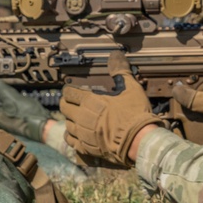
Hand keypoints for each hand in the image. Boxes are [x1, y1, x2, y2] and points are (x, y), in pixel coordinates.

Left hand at [60, 51, 163, 166]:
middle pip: (64, 108)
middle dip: (67, 103)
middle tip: (73, 103)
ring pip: (67, 124)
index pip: (69, 93)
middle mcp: (81, 117)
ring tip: (77, 118)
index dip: (70, 90)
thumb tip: (116, 55)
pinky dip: (72, 136)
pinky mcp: (86, 147)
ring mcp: (82, 133)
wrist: (137, 140)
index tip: (73, 91)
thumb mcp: (130, 88)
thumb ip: (120, 71)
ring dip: (70, 120)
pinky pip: (71, 141)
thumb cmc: (134, 114)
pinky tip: (77, 134)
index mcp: (89, 101)